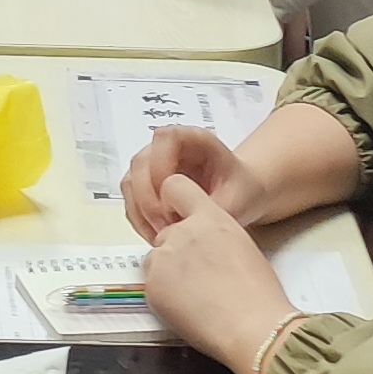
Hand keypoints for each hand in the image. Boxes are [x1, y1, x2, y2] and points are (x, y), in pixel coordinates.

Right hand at [118, 123, 258, 239]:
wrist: (241, 194)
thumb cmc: (241, 190)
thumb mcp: (237, 198)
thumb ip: (211, 207)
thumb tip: (184, 223)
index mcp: (193, 139)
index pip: (164, 139)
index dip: (162, 167)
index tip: (173, 198)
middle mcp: (168, 147)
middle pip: (140, 163)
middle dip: (149, 198)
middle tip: (166, 225)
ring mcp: (153, 165)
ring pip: (131, 183)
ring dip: (142, 211)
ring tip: (164, 233)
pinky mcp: (146, 186)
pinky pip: (131, 201)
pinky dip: (141, 220)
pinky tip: (158, 234)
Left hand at [139, 172, 296, 373]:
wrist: (252, 327)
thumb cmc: (258, 294)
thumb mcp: (241, 245)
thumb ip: (215, 234)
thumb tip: (204, 245)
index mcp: (209, 217)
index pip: (175, 186)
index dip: (172, 200)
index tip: (176, 215)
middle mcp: (182, 231)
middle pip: (165, 233)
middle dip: (175, 251)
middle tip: (199, 276)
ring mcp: (163, 257)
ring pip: (156, 259)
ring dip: (168, 273)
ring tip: (196, 296)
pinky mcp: (151, 285)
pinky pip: (152, 285)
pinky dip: (164, 295)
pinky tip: (188, 308)